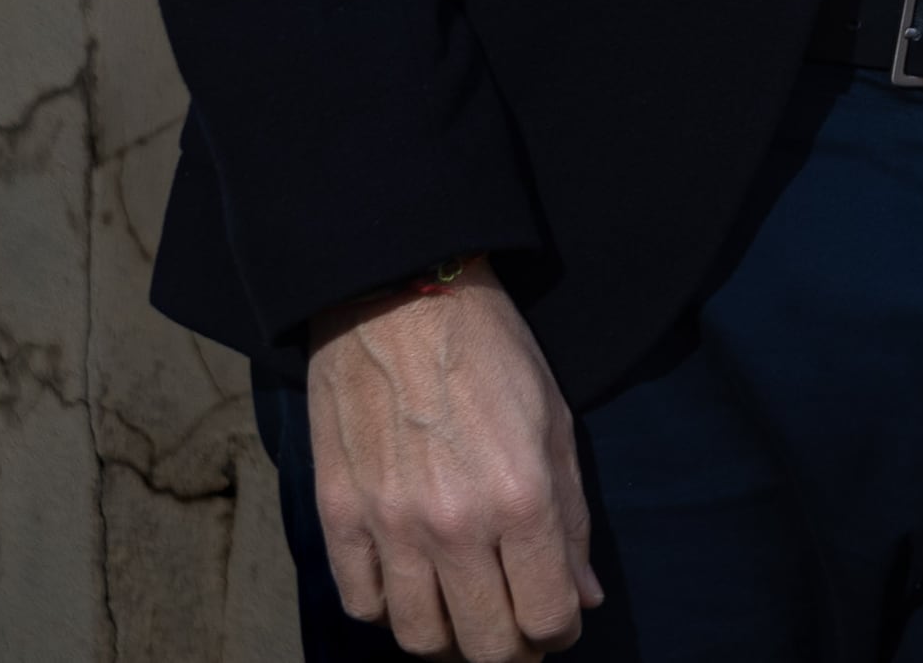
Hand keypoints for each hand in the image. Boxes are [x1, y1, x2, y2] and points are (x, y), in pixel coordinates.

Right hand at [301, 260, 599, 657]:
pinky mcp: (339, 515)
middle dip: (511, 649)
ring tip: (463, 613)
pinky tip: (409, 586)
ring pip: (419, 639)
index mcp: (522, 498)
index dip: (560, 631)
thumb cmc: (490, 351)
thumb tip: (583, 597)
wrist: (398, 295)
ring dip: (449, 640)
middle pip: (486, 646)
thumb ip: (571, 520)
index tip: (557, 620)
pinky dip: (388, 611)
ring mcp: (391, 525)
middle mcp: (455, 524)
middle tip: (515, 627)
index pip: (548, 616)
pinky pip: (362, 604)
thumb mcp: (555, 422)